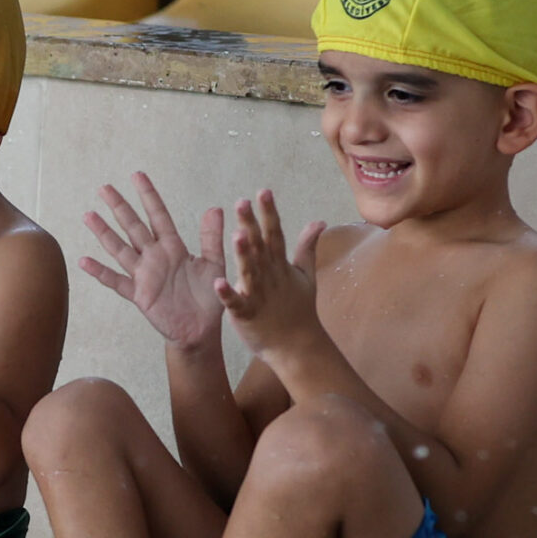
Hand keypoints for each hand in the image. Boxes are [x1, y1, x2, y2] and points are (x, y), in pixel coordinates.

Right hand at [80, 173, 225, 349]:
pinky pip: (116, 281)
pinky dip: (100, 272)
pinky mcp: (138, 295)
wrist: (200, 329)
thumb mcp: (214, 264)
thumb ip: (211, 238)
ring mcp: (144, 275)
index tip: (137, 175)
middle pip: (133, 227)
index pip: (158, 215)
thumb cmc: (208, 297)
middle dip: (119, 207)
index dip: (148, 196)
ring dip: (104, 233)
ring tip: (89, 215)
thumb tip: (215, 208)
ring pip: (120, 249)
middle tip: (104, 188)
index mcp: (173, 247)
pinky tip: (84, 261)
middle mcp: (155, 257)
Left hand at [215, 191, 327, 360]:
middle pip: (260, 247)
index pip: (275, 234)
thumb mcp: (305, 275)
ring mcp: (258, 295)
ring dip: (243, 254)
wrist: (296, 345)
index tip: (263, 191)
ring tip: (236, 234)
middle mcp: (269, 276)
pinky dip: (227, 294)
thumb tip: (319, 221)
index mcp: (280, 265)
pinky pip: (236, 302)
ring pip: (250, 271)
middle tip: (241, 202)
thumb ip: (306, 247)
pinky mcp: (247, 314)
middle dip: (251, 225)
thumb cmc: (298, 309)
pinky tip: (217, 282)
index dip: (269, 213)